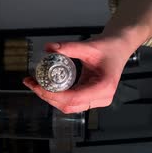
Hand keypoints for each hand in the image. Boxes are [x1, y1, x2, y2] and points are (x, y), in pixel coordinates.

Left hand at [23, 0, 151, 113]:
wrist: (119, 48)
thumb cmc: (109, 48)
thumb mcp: (89, 45)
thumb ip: (69, 47)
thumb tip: (49, 48)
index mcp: (103, 87)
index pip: (73, 98)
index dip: (53, 95)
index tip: (38, 86)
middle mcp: (101, 98)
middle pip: (69, 106)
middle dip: (47, 97)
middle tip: (32, 83)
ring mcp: (96, 101)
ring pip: (68, 107)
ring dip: (50, 98)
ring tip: (34, 84)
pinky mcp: (91, 98)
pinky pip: (71, 102)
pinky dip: (56, 96)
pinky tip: (45, 86)